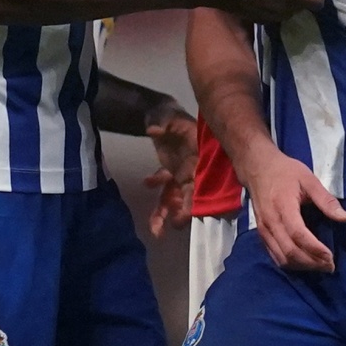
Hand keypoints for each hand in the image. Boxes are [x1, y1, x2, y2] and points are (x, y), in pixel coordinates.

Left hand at [142, 106, 196, 236]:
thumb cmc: (168, 115)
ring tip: (156, 231)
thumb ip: (162, 123)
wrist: (160, 114)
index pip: (198, 178)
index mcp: (197, 155)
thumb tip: (154, 131)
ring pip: (176, 198)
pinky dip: (157, 202)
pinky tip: (146, 194)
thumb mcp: (166, 115)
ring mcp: (182, 174)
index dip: (194, 195)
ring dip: (167, 214)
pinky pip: (164, 194)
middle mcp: (192, 168)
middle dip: (184, 210)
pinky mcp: (171, 177)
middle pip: (190, 193)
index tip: (188, 210)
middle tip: (175, 226)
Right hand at [238, 148, 345, 271]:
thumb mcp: (309, 179)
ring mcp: (264, 230)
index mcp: (283, 207)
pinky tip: (304, 262)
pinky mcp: (261, 234)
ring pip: (281, 257)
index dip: (315, 249)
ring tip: (320, 266)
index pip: (299, 235)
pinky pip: (274, 255)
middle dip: (312, 263)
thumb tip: (345, 218)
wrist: (257, 168)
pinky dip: (290, 263)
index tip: (331, 257)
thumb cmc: (285, 171)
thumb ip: (326, 200)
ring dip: (302, 266)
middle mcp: (271, 222)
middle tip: (330, 267)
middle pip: (290, 251)